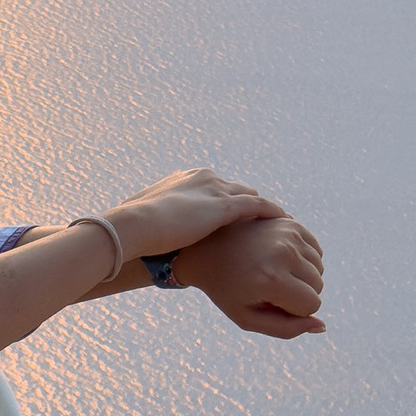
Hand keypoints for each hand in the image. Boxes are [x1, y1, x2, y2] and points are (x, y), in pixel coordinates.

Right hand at [103, 167, 283, 260]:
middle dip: (245, 203)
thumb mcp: (142, 223)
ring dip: (261, 209)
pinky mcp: (225, 206)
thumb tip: (141, 236)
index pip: (212, 188)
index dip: (222, 202)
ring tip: (274, 224)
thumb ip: (151, 224)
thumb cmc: (132, 228)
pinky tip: (283, 223)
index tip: (228, 217)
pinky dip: (271, 213)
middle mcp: (204, 178)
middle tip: (257, 222)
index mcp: (184, 179)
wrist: (135, 225)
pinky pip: (258, 206)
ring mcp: (216, 190)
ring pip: (249, 196)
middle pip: (234, 189)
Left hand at [177, 212, 325, 339]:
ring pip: (319, 269)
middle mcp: (284, 254)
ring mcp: (289, 235)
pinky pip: (316, 252)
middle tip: (268, 288)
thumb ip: (286, 329)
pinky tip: (278, 260)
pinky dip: (303, 260)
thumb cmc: (227, 290)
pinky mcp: (291, 224)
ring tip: (272, 273)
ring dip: (301, 276)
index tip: (270, 302)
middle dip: (299, 294)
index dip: (294, 310)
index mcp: (272, 280)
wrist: (206, 249)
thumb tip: (322, 326)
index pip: (312, 305)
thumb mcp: (248, 318)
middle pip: (318, 286)